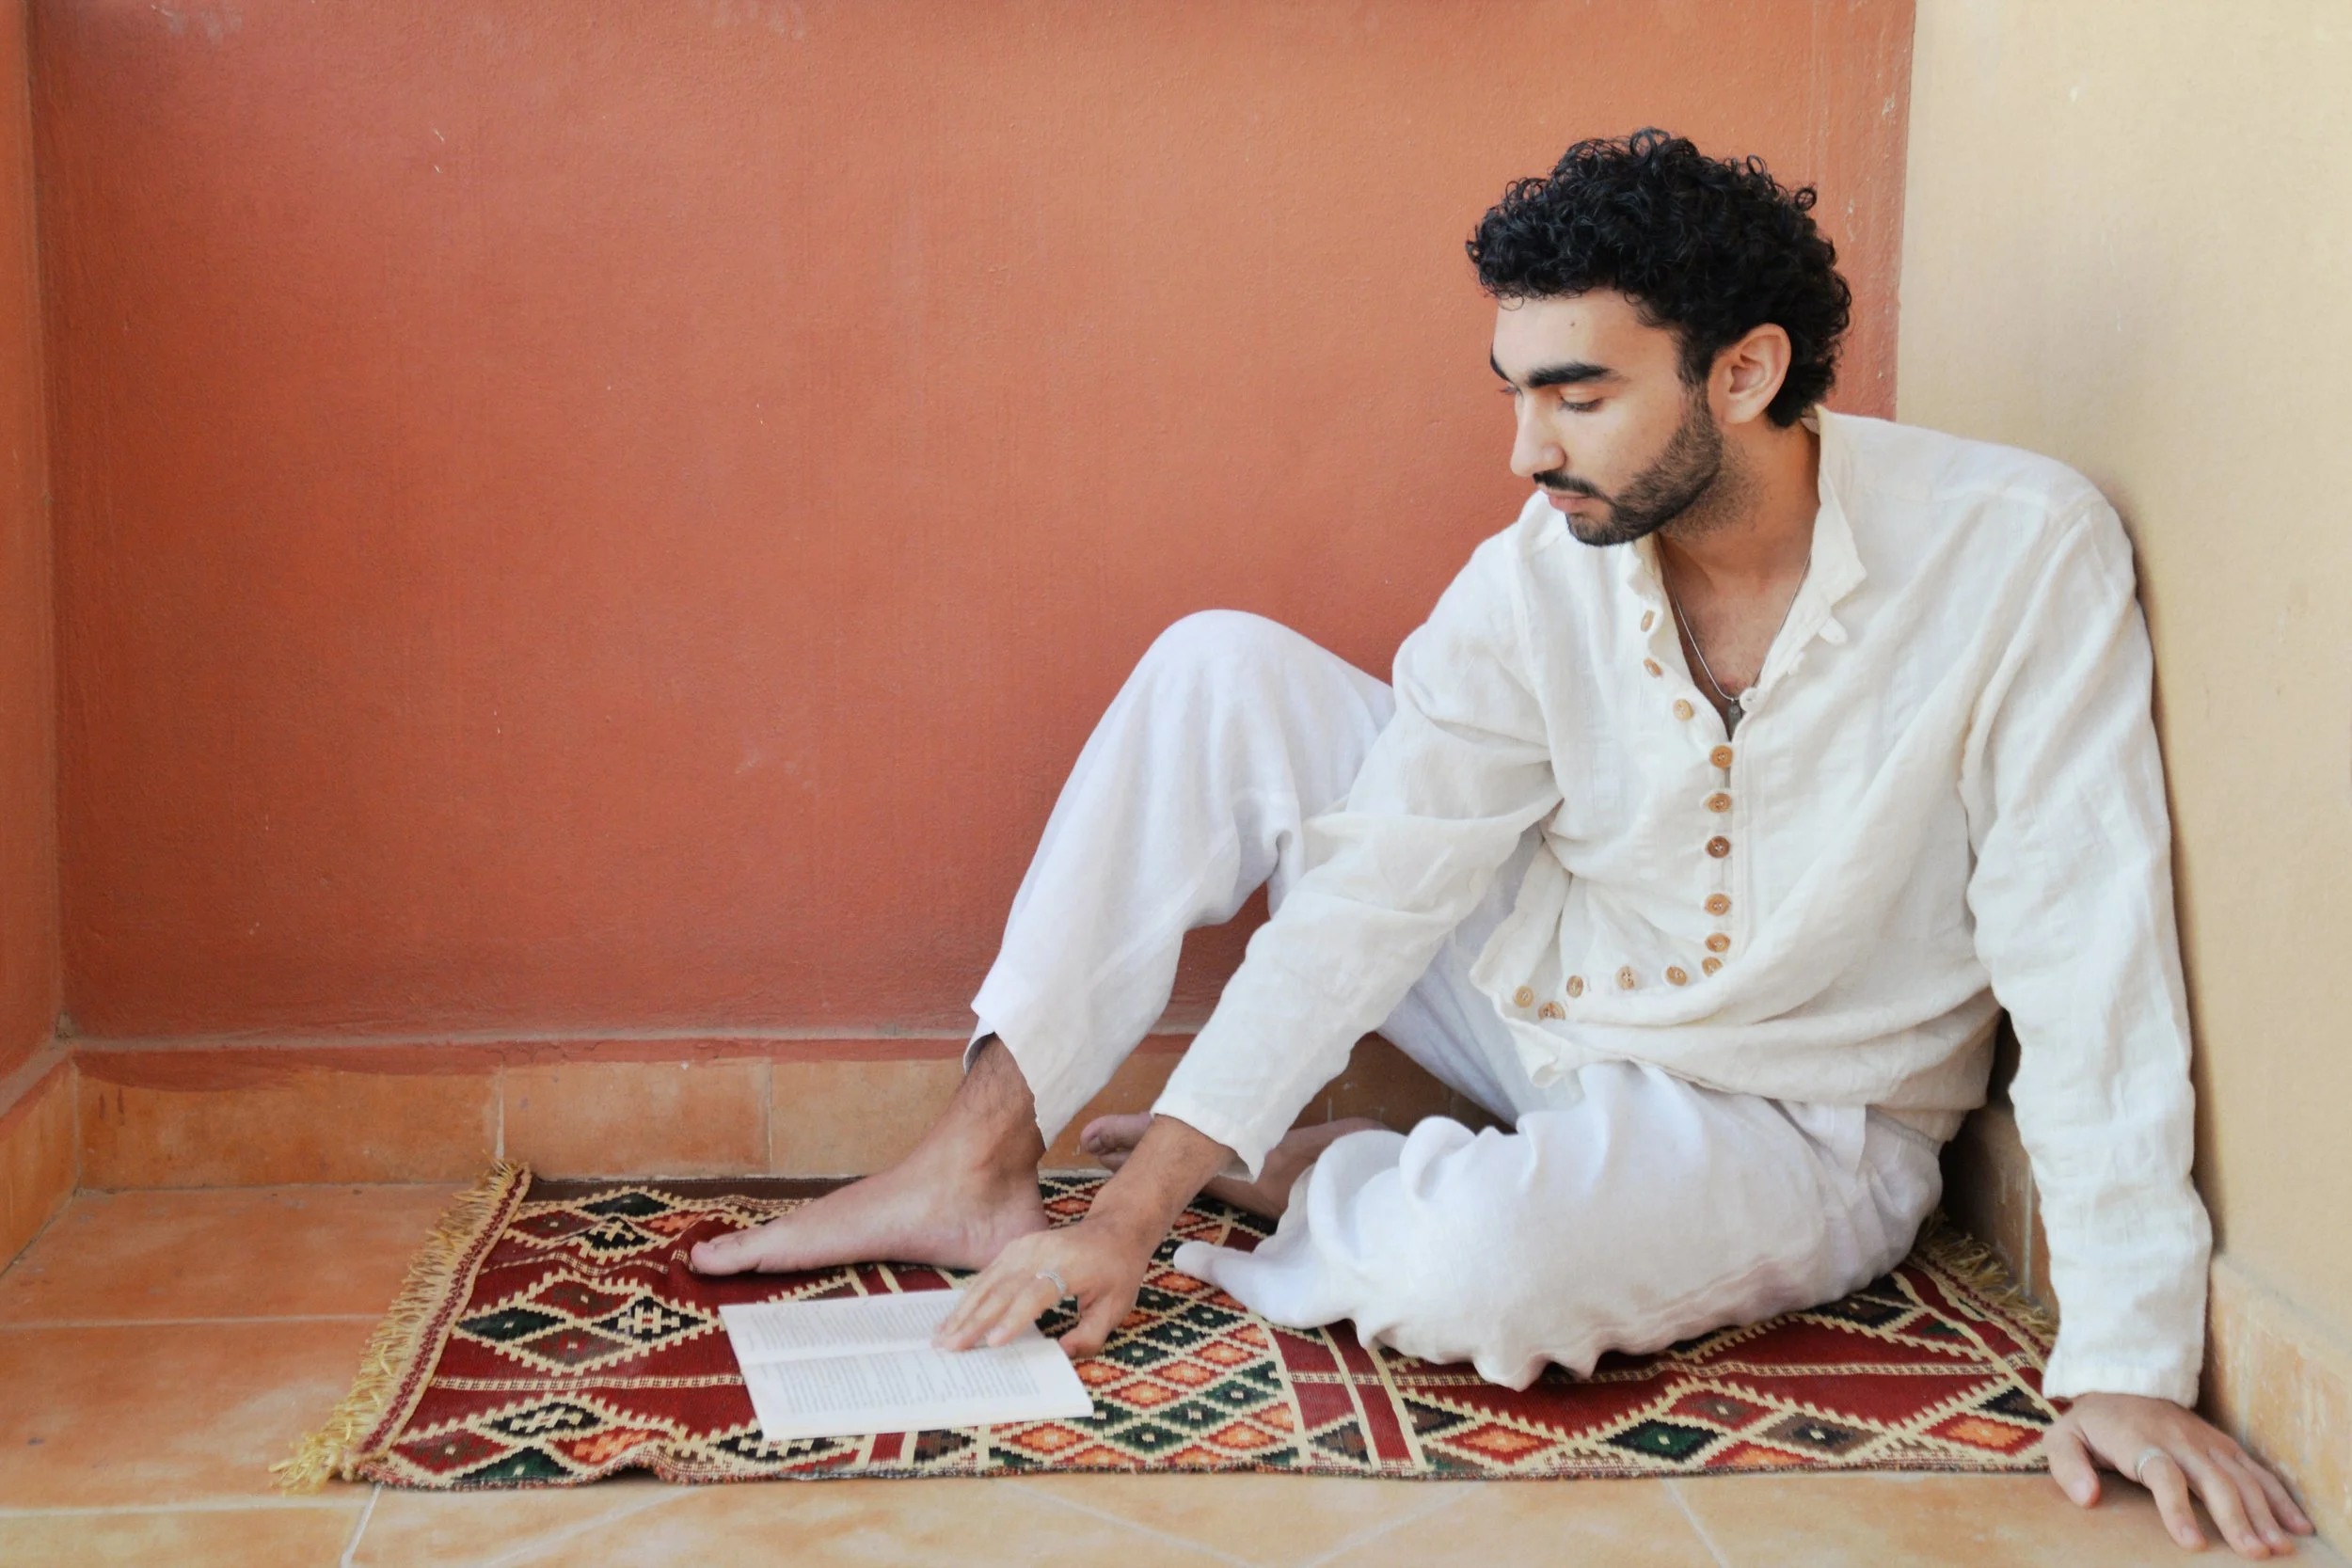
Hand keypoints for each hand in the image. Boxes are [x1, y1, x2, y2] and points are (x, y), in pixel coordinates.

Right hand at [932, 1214, 1154, 1358]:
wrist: (1116, 1228)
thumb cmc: (1117, 1271)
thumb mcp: (1116, 1307)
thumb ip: (1090, 1335)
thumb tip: (1061, 1354)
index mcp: (1068, 1267)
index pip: (1035, 1294)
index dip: (1013, 1319)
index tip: (993, 1343)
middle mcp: (1042, 1253)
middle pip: (1003, 1288)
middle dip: (974, 1320)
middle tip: (950, 1346)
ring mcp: (1026, 1246)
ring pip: (988, 1280)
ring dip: (964, 1309)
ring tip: (942, 1335)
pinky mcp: (1017, 1246)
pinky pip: (989, 1272)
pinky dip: (970, 1295)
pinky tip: (956, 1315)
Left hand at [2049, 1391, 2313, 1557]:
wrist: (2121, 1382)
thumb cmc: (2092, 1422)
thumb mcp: (2063, 1437)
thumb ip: (2068, 1466)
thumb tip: (2086, 1499)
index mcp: (2140, 1440)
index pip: (2163, 1474)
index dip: (2178, 1508)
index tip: (2192, 1543)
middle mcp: (2179, 1439)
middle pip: (2213, 1479)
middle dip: (2235, 1518)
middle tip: (2253, 1553)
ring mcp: (2206, 1441)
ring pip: (2241, 1477)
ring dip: (2264, 1513)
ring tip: (2279, 1548)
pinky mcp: (2223, 1444)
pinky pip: (2257, 1470)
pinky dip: (2280, 1497)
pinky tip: (2297, 1525)